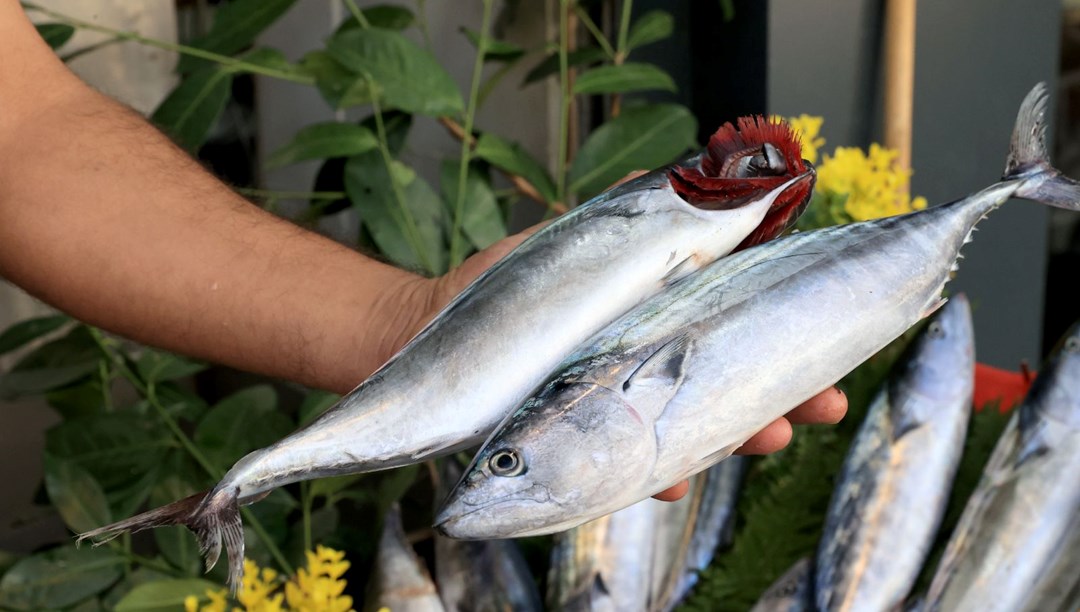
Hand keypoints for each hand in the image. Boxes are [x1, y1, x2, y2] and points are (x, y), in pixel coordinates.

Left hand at [420, 231, 848, 502]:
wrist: (433, 348)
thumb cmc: (502, 293)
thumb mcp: (566, 245)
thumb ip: (627, 213)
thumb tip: (692, 165)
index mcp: (655, 317)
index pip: (734, 322)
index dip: (785, 329)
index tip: (832, 335)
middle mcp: (647, 365)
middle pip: (729, 380)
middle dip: (784, 393)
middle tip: (824, 404)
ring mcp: (621, 410)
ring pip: (693, 426)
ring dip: (738, 435)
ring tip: (770, 436)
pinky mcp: (588, 448)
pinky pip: (632, 468)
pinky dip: (656, 476)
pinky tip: (675, 483)